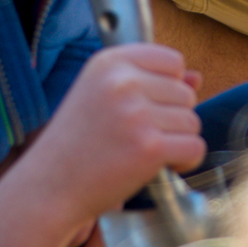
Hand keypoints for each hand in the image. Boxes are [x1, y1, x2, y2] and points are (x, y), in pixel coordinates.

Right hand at [0, 44, 203, 246]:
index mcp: (110, 62)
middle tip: (139, 138)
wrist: (50, 186)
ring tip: (144, 153)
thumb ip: (149, 82)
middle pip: (186, 93)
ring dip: (177, 141)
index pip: (172, 60)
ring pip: (192, 121)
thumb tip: (197, 77)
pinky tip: (158, 166)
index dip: (168, 88)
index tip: (146, 108)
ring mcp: (137, 114)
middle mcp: (123, 82)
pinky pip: (194, 147)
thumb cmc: (76, 144)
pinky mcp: (149, 147)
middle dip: (172, 118)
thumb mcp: (103, 98)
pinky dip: (185, 161)